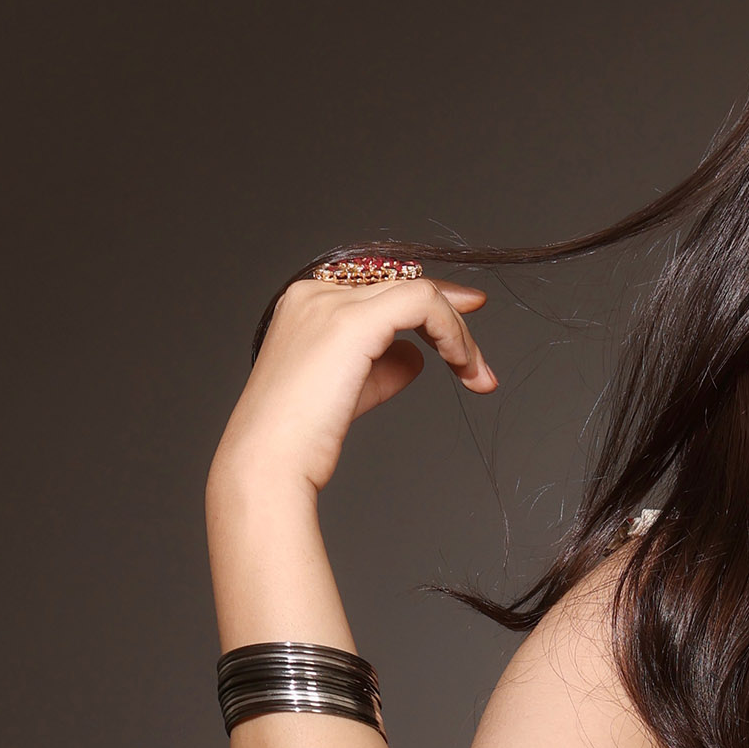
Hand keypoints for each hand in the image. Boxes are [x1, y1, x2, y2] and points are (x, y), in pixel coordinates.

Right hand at [210, 269, 495, 510]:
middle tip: (478, 358)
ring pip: (417, 291)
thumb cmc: (300, 442)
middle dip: (450, 317)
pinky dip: (452, 332)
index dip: (425, 301)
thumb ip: (382, 368)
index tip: (461, 327)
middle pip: (400, 284)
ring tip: (476, 376)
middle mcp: (315, 293)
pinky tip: (464, 364)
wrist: (270, 463)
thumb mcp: (351, 394)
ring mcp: (332, 302)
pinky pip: (422, 304)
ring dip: (456, 333)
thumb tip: (416, 357)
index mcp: (307, 304)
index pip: (379, 286)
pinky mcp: (353, 320)